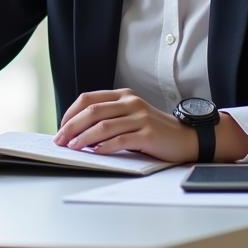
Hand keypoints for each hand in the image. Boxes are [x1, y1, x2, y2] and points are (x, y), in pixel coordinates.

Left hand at [54, 89, 199, 162]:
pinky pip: (120, 140)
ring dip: (84, 137)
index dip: (71, 113)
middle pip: (92, 111)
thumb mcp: (131, 116)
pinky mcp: (148, 134)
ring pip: (103, 125)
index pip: (88, 99)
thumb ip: (109, 117)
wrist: (187, 138)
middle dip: (71, 126)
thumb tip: (78, 132)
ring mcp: (140, 117)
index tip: (61, 127)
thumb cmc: (154, 130)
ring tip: (72, 147)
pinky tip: (95, 152)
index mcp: (123, 95)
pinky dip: (104, 147)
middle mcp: (131, 103)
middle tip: (60, 140)